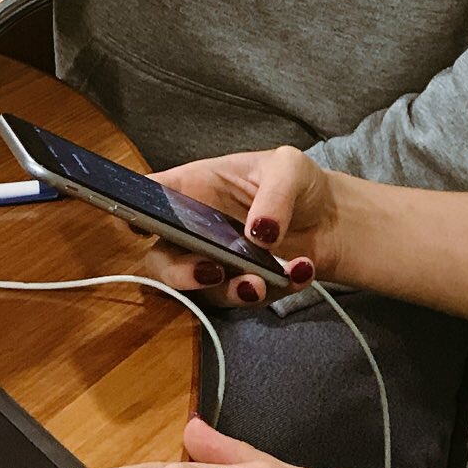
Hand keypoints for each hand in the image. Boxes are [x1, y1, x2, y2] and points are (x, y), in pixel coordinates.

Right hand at [132, 147, 342, 305]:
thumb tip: (258, 232)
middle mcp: (197, 228)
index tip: (136, 225)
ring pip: (200, 290)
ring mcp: (218, 261)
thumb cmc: (297, 182)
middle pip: (161, 258)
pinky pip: (245, 299)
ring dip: (230, 291)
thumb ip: (274, 194)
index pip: (152, 195)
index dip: (133, 210)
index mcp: (196, 187)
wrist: (333, 220)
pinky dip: (274, 292)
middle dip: (177, 273)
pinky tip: (301, 270)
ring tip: (264, 283)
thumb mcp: (289, 168)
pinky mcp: (243, 286)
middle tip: (210, 272)